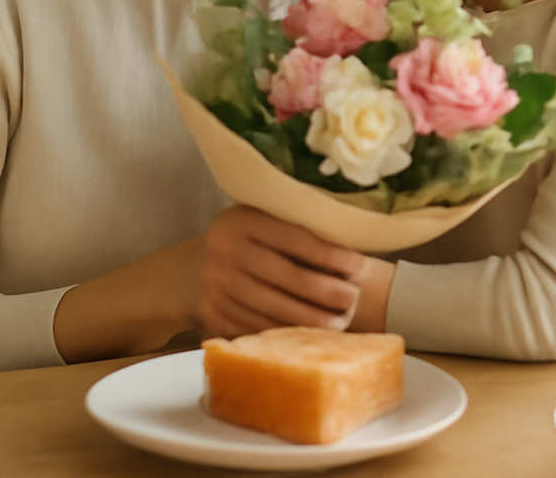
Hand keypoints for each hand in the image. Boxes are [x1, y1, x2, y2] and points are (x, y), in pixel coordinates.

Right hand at [189, 205, 365, 337]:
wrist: (196, 267)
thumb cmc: (250, 241)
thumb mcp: (265, 220)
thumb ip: (299, 225)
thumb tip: (356, 237)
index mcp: (241, 219)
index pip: (293, 237)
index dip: (329, 253)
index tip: (359, 264)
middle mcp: (222, 249)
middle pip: (284, 275)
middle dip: (324, 290)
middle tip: (353, 298)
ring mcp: (214, 284)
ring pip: (271, 307)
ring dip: (309, 318)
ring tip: (340, 323)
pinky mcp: (212, 314)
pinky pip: (255, 327)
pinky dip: (285, 333)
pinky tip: (309, 335)